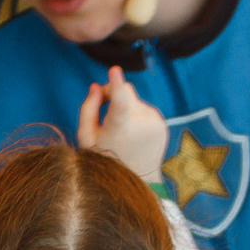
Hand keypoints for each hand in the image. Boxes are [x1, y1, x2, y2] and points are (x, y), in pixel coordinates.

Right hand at [77, 66, 167, 182]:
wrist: (138, 179)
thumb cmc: (106, 156)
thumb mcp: (87, 137)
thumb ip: (87, 109)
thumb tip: (97, 87)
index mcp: (120, 129)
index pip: (119, 103)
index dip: (115, 85)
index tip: (114, 70)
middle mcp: (142, 126)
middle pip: (126, 90)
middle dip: (114, 93)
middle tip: (105, 111)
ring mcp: (155, 125)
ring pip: (135, 99)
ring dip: (126, 107)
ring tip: (121, 129)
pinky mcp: (162, 124)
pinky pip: (144, 108)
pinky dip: (136, 114)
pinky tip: (133, 133)